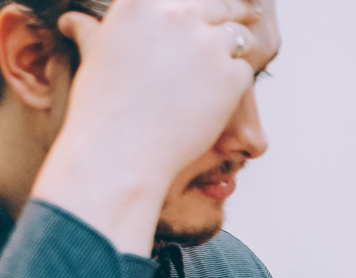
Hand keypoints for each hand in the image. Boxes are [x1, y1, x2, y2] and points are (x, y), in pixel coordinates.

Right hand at [31, 0, 262, 251]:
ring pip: (238, 36)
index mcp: (141, 2)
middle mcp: (178, 14)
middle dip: (229, 15)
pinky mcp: (232, 74)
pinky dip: (236, 83)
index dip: (197, 6)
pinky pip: (245, 70)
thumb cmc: (101, 108)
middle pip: (219, 5)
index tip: (204, 12)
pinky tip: (218, 100)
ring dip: (235, 49)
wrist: (121, 150)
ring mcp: (208, 44)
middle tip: (243, 19)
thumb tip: (75, 20)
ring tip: (225, 68)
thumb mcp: (94, 56)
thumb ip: (96, 32)